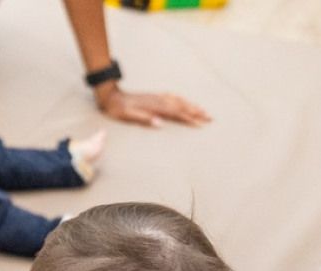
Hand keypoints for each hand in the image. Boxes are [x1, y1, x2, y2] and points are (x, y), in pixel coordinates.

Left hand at [95, 83, 210, 127]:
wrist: (111, 97)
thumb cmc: (118, 109)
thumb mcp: (128, 116)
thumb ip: (144, 119)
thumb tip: (160, 123)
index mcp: (155, 106)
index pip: (176, 113)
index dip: (189, 118)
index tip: (199, 123)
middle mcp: (158, 100)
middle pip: (181, 105)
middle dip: (196, 111)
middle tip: (209, 117)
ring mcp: (157, 97)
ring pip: (179, 101)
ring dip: (191, 105)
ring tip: (202, 111)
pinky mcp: (154, 97)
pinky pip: (172, 97)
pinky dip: (182, 100)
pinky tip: (185, 102)